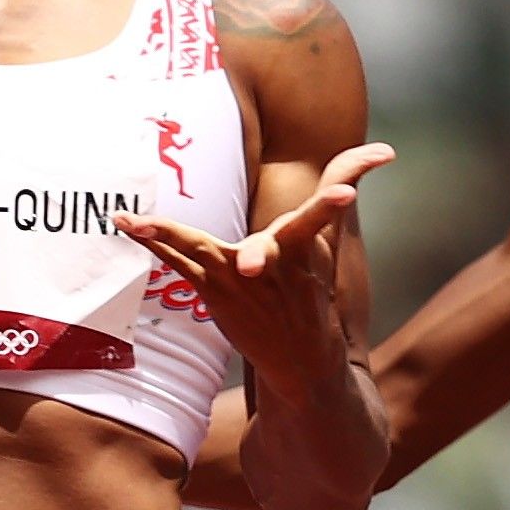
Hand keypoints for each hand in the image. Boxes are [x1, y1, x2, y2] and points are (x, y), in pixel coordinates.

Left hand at [116, 142, 393, 398]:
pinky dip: (155, 240)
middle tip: (251, 267)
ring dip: (169, 237)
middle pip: (267, 245)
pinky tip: (126, 223)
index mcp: (308, 248)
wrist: (301, 361)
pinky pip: (179, 260)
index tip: (346, 193)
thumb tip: (383, 148)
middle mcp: (276, 265)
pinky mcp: (213, 291)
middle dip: (264, 252)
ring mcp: (240, 281)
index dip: (332, 203)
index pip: (322, 216)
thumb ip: (344, 182)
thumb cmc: (312, 288)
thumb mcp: (332, 240)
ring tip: (136, 223)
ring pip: (203, 250)